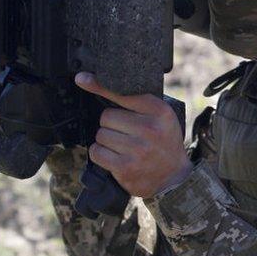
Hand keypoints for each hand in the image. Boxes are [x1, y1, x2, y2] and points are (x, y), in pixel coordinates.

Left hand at [75, 72, 192, 197]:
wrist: (174, 176)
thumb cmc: (162, 140)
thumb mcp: (159, 115)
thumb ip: (134, 99)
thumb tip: (88, 80)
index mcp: (159, 111)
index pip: (122, 94)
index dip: (99, 86)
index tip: (82, 79)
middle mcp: (150, 128)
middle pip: (106, 116)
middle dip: (111, 124)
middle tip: (125, 132)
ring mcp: (138, 149)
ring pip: (100, 135)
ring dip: (106, 141)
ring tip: (123, 146)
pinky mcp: (126, 167)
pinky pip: (97, 152)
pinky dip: (101, 154)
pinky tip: (114, 157)